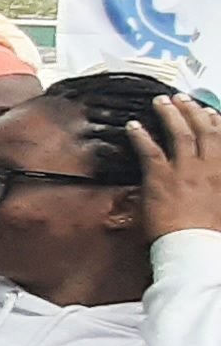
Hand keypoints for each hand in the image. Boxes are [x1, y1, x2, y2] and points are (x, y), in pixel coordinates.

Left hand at [132, 91, 220, 239]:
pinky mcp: (160, 177)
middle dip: (192, 110)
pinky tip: (133, 125)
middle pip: (202, 129)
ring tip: (160, 102)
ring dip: (170, 114)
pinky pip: (149, 150)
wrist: (195, 247)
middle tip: (181, 98)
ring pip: (179, 133)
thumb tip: (215, 177)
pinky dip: (141, 135)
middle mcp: (209, 165)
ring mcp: (185, 169)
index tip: (209, 111)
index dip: (215, 121)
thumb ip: (218, 183)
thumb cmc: (212, 233)